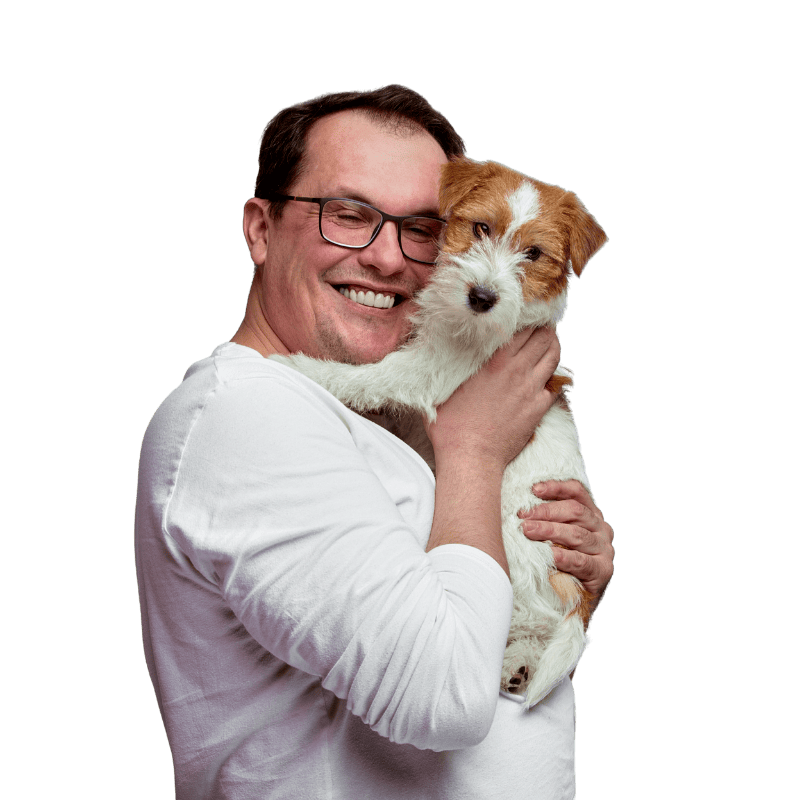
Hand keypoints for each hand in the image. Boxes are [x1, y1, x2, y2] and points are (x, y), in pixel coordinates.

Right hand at [425, 327, 560, 472]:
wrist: (471, 457)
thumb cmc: (451, 425)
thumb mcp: (444, 387)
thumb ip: (450, 364)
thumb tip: (440, 350)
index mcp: (494, 361)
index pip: (520, 327)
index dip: (526, 317)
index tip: (524, 313)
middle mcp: (517, 370)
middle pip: (542, 337)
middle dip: (544, 327)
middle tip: (539, 324)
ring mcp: (531, 390)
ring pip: (553, 356)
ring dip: (553, 345)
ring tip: (548, 342)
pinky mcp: (538, 409)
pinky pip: (556, 385)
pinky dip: (554, 376)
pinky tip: (547, 374)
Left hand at [518, 480, 613, 603]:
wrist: (572, 604)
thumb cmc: (557, 564)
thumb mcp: (552, 537)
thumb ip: (544, 520)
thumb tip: (518, 506)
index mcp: (590, 515)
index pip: (577, 492)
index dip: (556, 487)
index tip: (533, 489)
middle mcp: (601, 529)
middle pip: (575, 511)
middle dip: (545, 511)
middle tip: (522, 516)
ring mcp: (604, 550)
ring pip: (576, 534)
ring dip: (549, 530)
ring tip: (527, 530)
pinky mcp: (603, 571)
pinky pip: (582, 561)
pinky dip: (564, 557)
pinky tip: (549, 555)